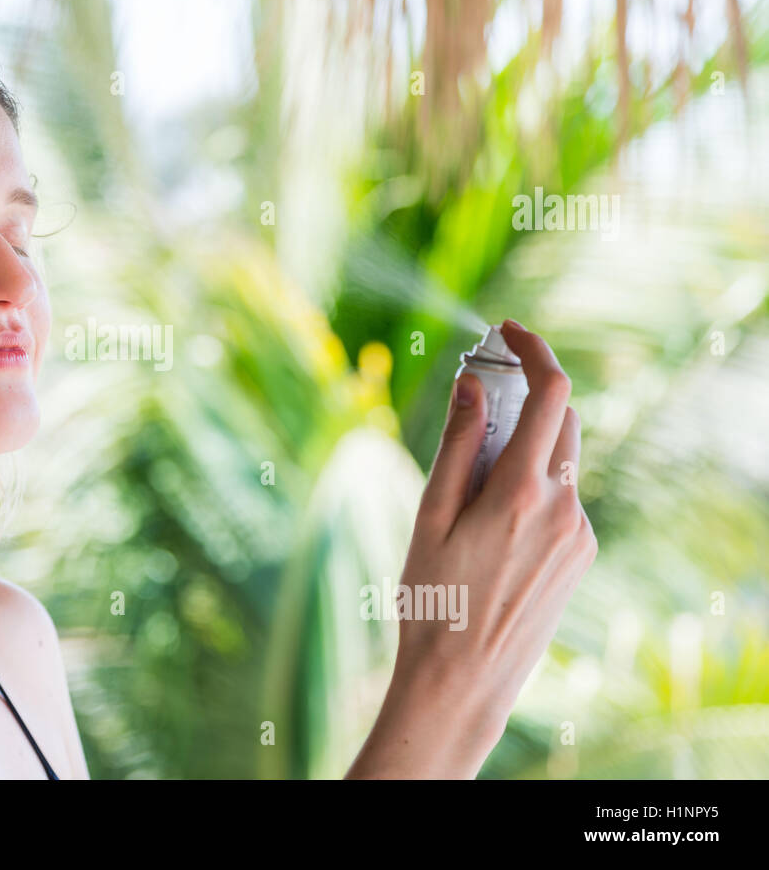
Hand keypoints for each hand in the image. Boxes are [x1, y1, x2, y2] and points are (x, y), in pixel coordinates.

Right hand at [346, 320, 596, 777]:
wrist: (462, 681)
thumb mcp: (430, 513)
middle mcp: (563, 507)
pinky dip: (532, 488)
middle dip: (525, 399)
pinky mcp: (581, 557)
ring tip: (469, 491)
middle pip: (560, 422)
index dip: (535, 349)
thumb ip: (456, 442)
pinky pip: (561, 500)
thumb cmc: (431, 597)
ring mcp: (579, 535)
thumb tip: (471, 381)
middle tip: (478, 397)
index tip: (508, 330)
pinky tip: (491, 529)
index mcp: (520, 491)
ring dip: (524, 450)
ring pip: (559, 464)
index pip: (551, 393)